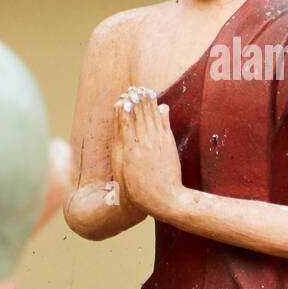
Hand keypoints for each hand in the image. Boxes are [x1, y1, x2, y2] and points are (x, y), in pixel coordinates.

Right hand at [112, 86, 183, 218]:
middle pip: (137, 114)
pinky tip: (160, 105)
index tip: (122, 99)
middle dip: (134, 100)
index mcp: (126, 148)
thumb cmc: (137, 189)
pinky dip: (161, 112)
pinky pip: (164, 123)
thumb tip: (119, 130)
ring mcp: (156, 141)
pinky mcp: (168, 144)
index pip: (123, 120)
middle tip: (133, 89)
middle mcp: (140, 141)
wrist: (162, 198)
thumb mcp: (121, 169)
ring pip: (150, 115)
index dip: (122, 108)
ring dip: (147, 102)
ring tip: (144, 90)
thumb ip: (120, 147)